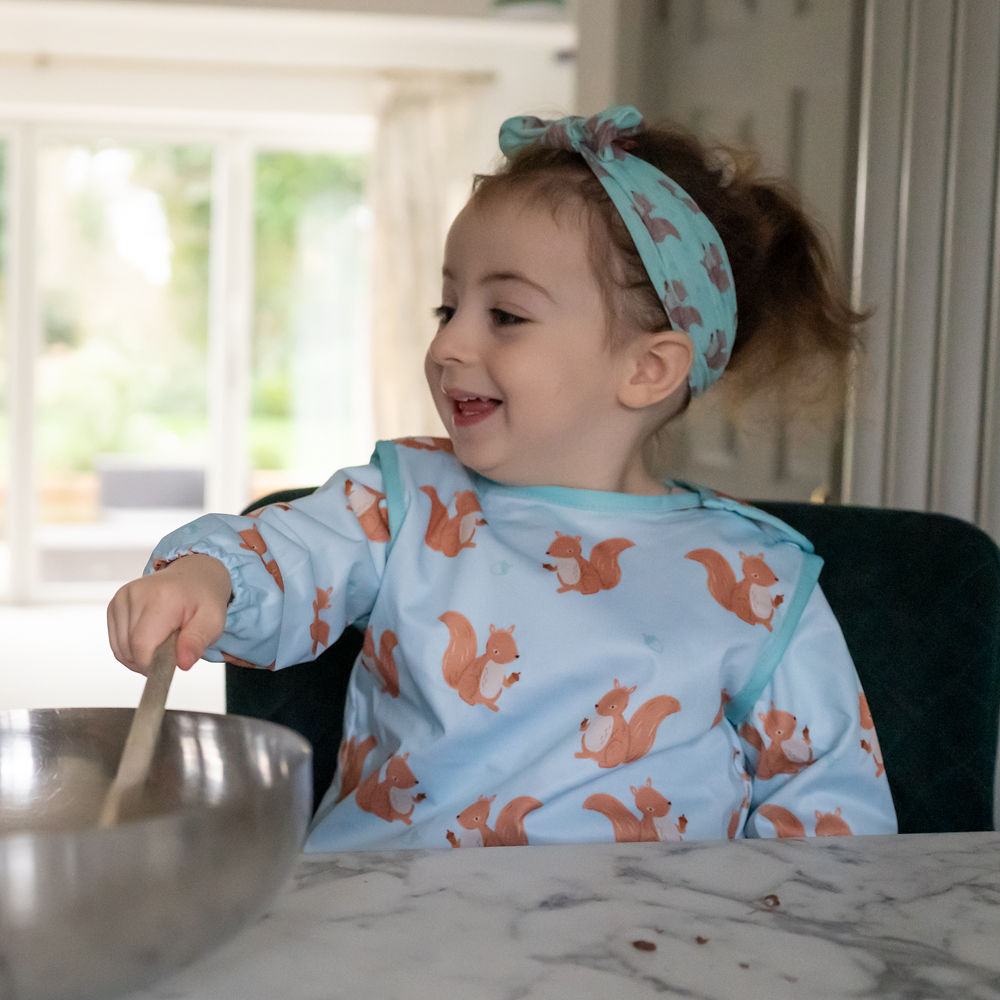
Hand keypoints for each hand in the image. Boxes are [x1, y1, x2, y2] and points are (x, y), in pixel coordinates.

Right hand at [107, 554, 231, 673]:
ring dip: (141, 656)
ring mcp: (122, 598)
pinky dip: (132, 649)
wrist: (194, 576)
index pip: (142, 644)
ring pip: (120, 650)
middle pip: (130, 649)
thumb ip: (197, 642)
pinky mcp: (114, 604)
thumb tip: (183, 663)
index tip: (172, 663)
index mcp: (162, 597)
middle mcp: (136, 594)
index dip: (153, 664)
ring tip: (164, 641)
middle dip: (150, 660)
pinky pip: (117, 643)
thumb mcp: (213, 621)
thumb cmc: (204, 599)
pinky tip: (151, 637)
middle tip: (174, 647)